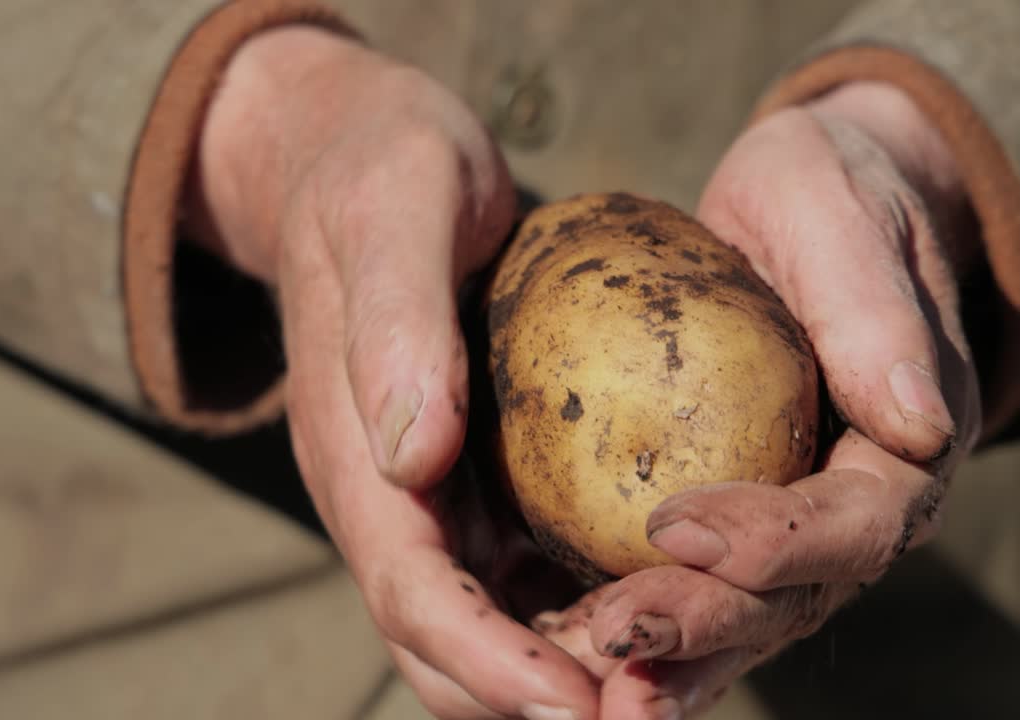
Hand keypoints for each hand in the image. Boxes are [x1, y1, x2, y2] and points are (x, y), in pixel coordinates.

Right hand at [189, 28, 598, 718]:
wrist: (366, 161)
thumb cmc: (381, 174)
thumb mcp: (391, 215)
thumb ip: (393, 328)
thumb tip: (412, 458)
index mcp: (354, 458)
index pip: (415, 594)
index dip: (491, 661)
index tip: (578, 706)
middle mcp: (390, 498)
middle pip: (449, 642)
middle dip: (535, 697)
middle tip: (643, 718)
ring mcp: (431, 496)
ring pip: (492, 622)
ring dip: (566, 671)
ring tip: (664, 688)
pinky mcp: (475, 477)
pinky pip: (525, 570)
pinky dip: (580, 611)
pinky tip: (657, 612)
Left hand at [538, 82, 984, 717]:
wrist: (810, 209)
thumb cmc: (825, 192)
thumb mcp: (839, 213)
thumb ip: (874, 307)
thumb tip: (920, 423)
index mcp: (909, 444)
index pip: (860, 521)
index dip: (778, 541)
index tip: (677, 525)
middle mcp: (862, 506)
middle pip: (794, 596)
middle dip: (707, 627)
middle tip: (616, 644)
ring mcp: (801, 528)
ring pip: (745, 618)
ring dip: (673, 660)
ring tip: (596, 691)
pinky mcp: (742, 524)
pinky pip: (699, 589)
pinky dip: (645, 629)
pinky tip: (574, 650)